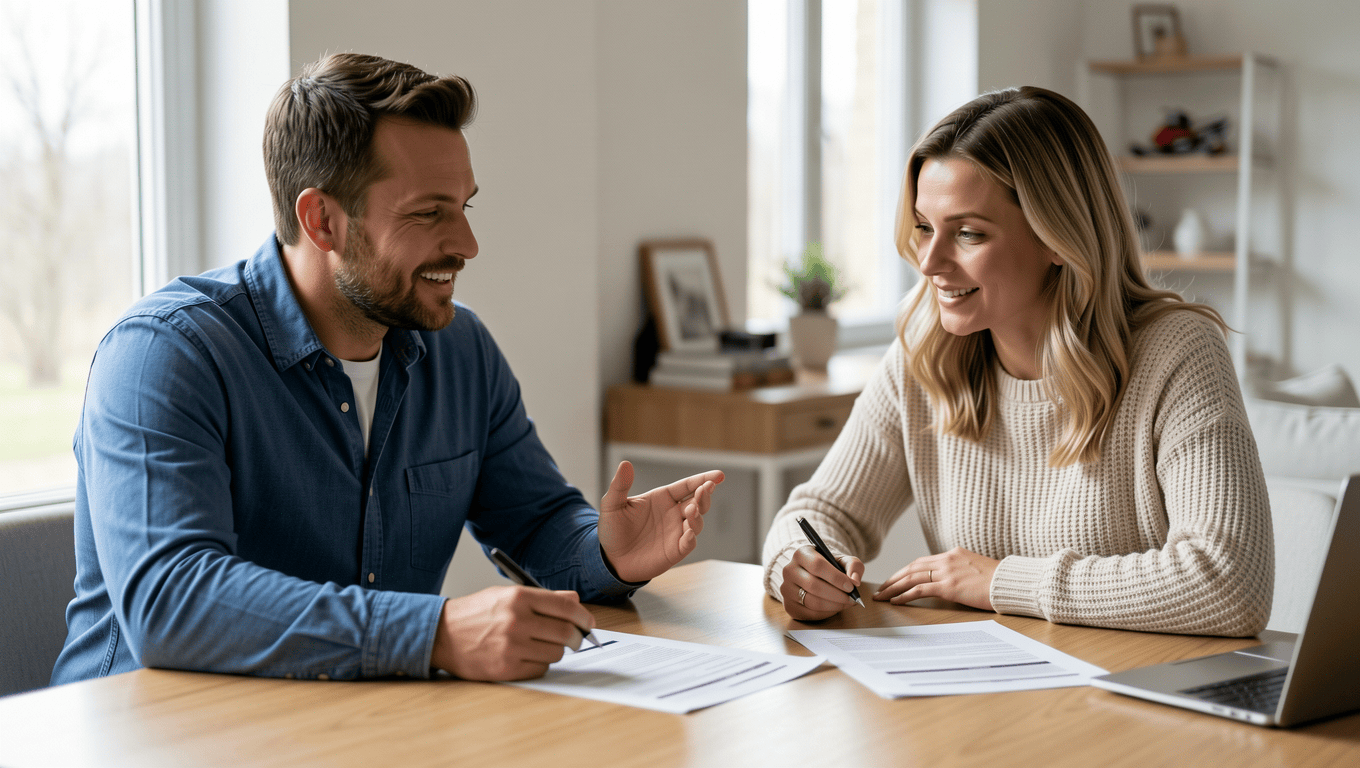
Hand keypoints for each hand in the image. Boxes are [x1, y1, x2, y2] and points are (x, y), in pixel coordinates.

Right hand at [429, 586, 595, 680]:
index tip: (587, 622)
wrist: (441, 634)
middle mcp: (516, 621)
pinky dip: (540, 664)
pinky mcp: (506, 668)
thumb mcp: (507, 595)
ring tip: (542, 645)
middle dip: (576, 637)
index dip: (583, 616)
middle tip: (575, 638)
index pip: (566, 607)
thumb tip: (574, 602)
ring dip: (555, 651)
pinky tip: (528, 656)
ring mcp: (511, 646)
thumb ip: (543, 598)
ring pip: (556, 653)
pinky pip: (540, 669)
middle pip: (566, 632)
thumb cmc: (476, 613)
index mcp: (518, 598)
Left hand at [597, 461, 723, 583]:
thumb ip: (620, 485)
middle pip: (698, 501)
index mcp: (662, 498)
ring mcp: (676, 532)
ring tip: (691, 508)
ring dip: (698, 514)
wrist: (610, 559)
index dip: (703, 479)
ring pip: (697, 521)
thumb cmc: (613, 530)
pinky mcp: (675, 551)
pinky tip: (688, 532)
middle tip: (706, 488)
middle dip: (705, 494)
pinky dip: (691, 537)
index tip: (718, 475)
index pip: (687, 486)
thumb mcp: (612, 504)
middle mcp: (673, 514)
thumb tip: (625, 463)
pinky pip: (688, 543)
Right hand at [780, 545, 865, 620]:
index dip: (836, 578)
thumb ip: (853, 566)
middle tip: (851, 599)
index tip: (851, 586)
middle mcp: (789, 570)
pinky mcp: (788, 606)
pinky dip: (826, 614)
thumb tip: (855, 581)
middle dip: (837, 595)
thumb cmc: (829, 567)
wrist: (812, 575)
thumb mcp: (843, 560)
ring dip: (833, 605)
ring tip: (846, 603)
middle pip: (814, 585)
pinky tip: (834, 608)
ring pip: (811, 602)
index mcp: (801, 553)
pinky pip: (809, 614)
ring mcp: (786, 589)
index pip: (817, 566)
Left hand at [873, 547, 998, 610]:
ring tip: (882, 595)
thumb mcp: (978, 569)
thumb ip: (962, 571)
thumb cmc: (1000, 581)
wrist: (1013, 582)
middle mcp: (948, 559)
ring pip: (912, 577)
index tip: (896, 578)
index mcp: (954, 554)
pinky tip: (895, 600)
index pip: (923, 561)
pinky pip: (919, 589)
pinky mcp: (949, 586)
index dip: (906, 570)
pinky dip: (904, 595)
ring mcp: (948, 572)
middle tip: (881, 587)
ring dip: (894, 587)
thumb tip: (954, 581)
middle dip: (894, 578)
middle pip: (912, 567)